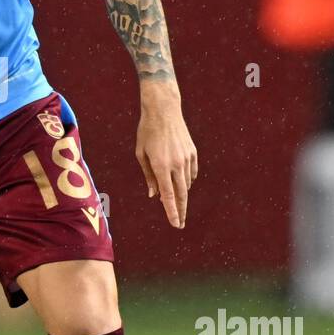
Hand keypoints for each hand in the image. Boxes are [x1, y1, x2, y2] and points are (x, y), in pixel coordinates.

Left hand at [135, 84, 197, 227]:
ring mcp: (186, 158)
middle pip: (181, 195)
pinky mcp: (193, 152)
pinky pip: (191, 173)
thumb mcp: (141, 154)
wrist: (164, 110)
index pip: (168, 195)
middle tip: (180, 224)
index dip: (172, 212)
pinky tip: (182, 184)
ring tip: (176, 202)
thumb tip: (154, 195)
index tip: (175, 224)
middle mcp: (176, 164)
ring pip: (187, 184)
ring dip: (182, 195)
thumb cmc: (147, 132)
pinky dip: (187, 181)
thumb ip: (148, 176)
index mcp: (161, 166)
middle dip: (181, 211)